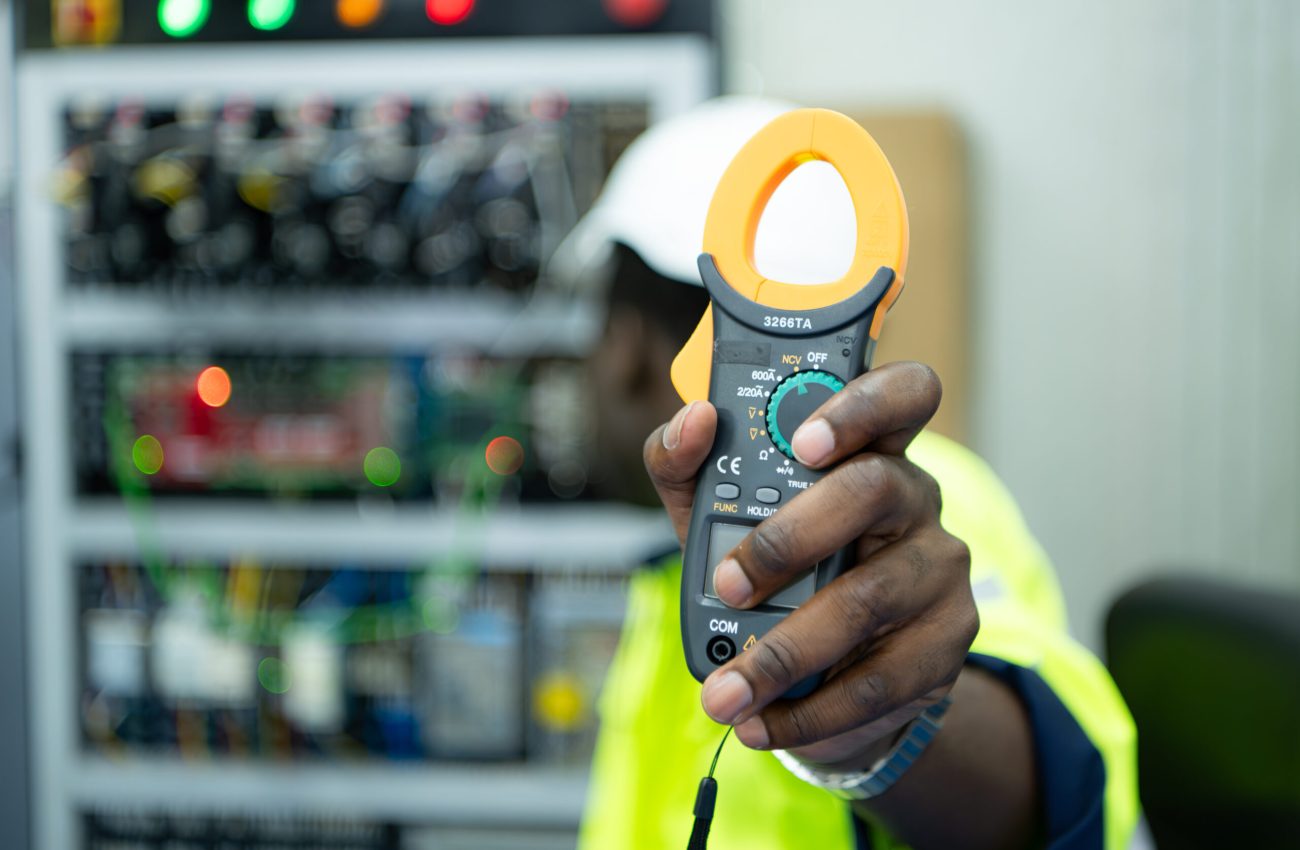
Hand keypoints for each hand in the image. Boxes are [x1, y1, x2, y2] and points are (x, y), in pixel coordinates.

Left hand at [644, 362, 977, 769]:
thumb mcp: (716, 509)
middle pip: (871, 491)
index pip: (901, 393)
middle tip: (727, 583)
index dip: (859, 407)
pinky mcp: (946, 641)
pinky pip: (881, 679)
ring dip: (785, 652)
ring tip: (726, 690)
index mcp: (868, 447)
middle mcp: (913, 496)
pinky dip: (813, 711)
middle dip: (789, 539)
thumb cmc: (772, 566)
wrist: (828, 664)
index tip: (803, 442)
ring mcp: (938, 569)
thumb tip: (691, 423)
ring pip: (869, 599)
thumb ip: (688, 462)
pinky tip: (765, 721)